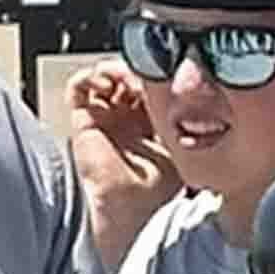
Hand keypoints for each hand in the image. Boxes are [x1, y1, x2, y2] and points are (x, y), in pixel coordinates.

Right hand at [61, 64, 171, 205]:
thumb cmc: (155, 186)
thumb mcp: (180, 144)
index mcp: (149, 121)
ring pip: (104, 75)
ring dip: (115, 69)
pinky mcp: (83, 118)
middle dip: (137, 69)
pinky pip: (78, 86)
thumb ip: (185, 118)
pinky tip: (104, 84)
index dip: (156, 73)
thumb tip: (197, 92)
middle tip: (147, 76)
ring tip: (126, 79)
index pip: (151, 83)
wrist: (127, 204)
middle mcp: (125, 116)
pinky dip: (88, 77)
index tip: (166, 73)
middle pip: (128, 74)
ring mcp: (104, 116)